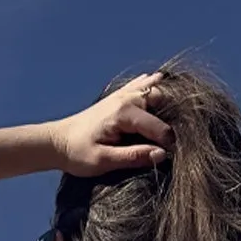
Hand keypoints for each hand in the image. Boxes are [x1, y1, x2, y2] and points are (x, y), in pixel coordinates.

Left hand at [48, 73, 173, 175]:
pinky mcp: (117, 97)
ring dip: (167, 98)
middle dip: (175, 116)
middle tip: (182, 134)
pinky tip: (161, 80)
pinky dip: (152, 83)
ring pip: (154, 88)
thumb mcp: (105, 161)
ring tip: (181, 112)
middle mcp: (125, 99)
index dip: (170, 142)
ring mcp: (121, 95)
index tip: (175, 156)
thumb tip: (161, 154)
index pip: (158, 127)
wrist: (57, 141)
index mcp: (124, 113)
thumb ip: (133, 156)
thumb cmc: (78, 154)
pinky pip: (140, 84)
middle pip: (161, 99)